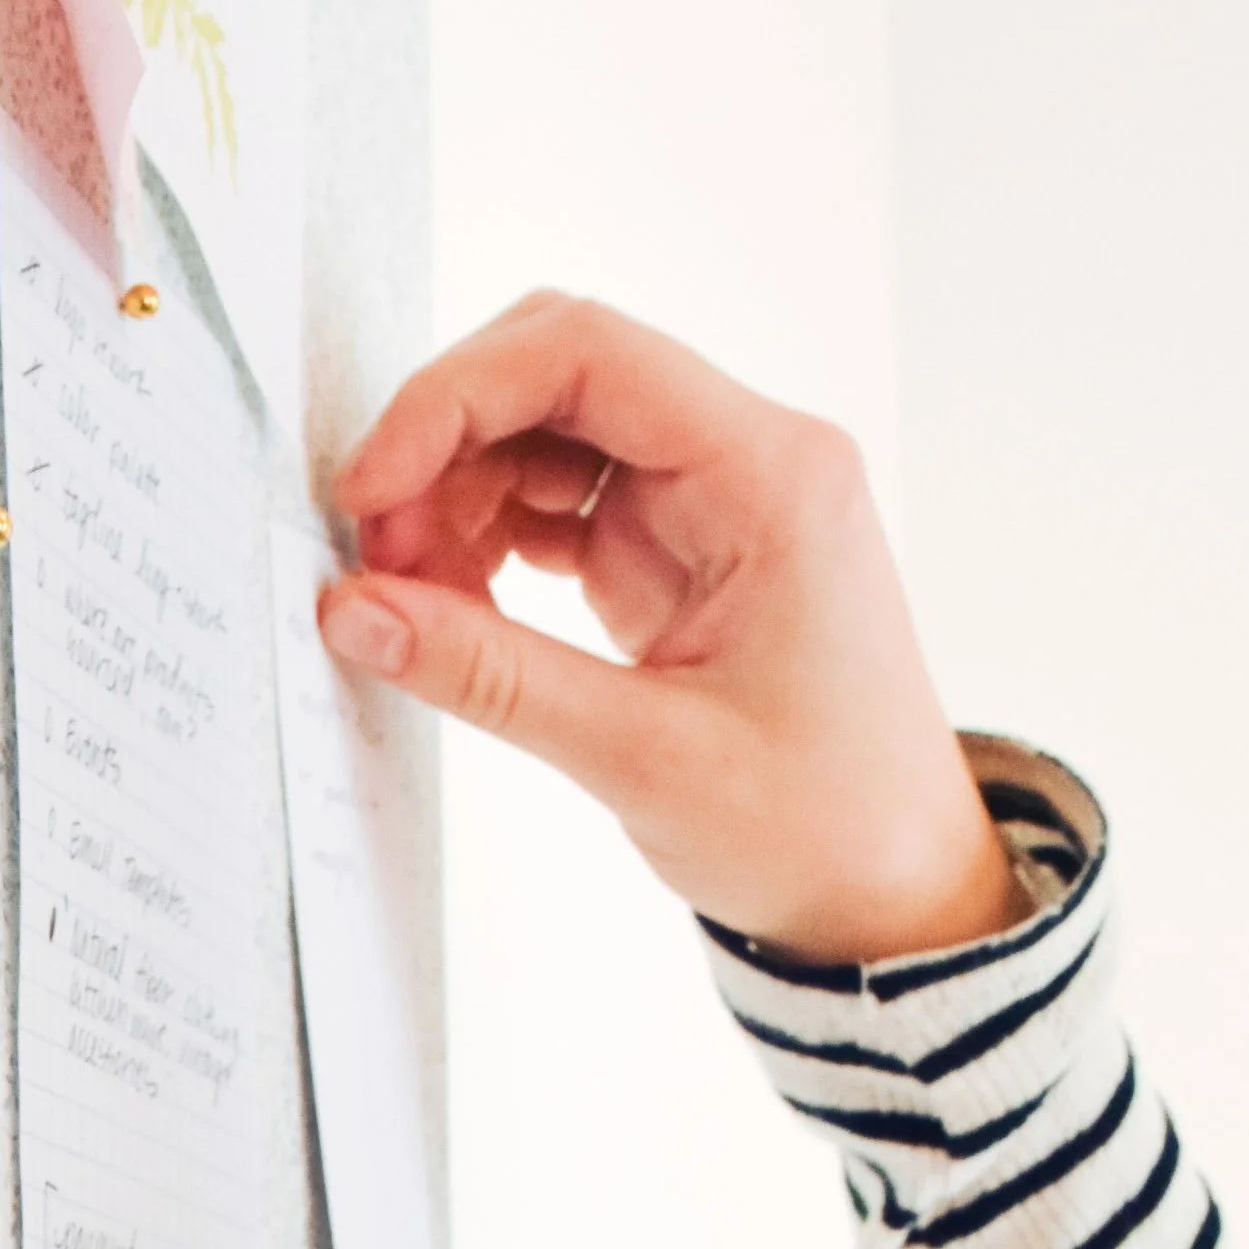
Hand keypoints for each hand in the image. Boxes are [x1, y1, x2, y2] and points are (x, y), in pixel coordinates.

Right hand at [319, 293, 1020, 961]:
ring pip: (545, 438)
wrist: (894, 893)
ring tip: (410, 604)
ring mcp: (710, 501)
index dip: (452, 400)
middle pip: (556, 377)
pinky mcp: (678, 550)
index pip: (586, 355)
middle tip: (377, 562)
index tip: (369, 490)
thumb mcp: (641, 757)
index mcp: (771, 475)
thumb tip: (354, 613)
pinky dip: (489, 544)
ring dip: (456, 501)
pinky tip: (454, 612)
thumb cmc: (820, 825)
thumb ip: (488, 676)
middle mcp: (745, 460)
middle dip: (445, 450)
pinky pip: (560, 505)